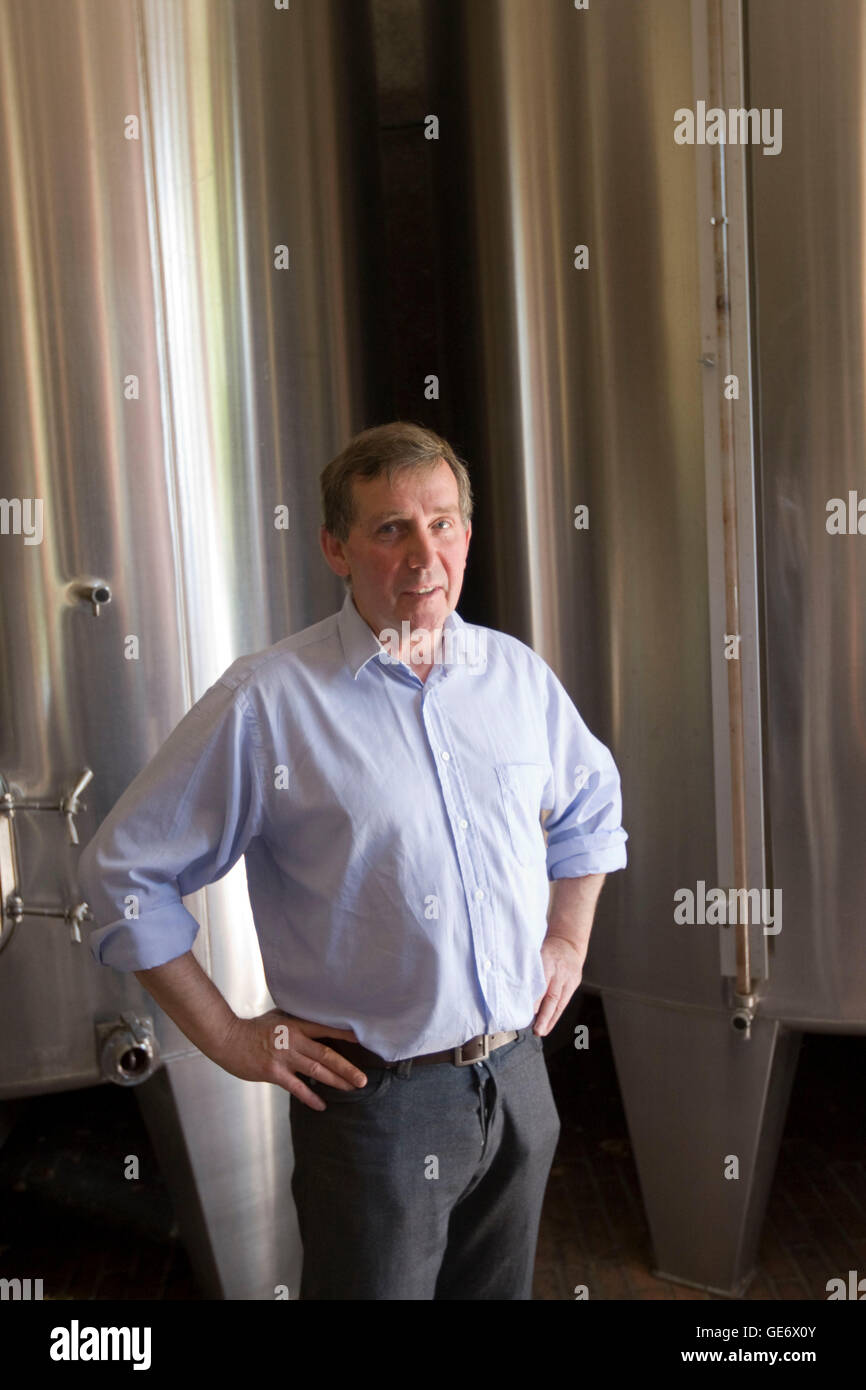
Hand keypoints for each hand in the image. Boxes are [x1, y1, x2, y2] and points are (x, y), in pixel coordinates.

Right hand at [216, 1009, 366, 1110]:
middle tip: (363, 1079)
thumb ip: (298, 1022)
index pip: (326, 1029)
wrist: (229, 1039)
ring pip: (316, 1071)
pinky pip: (297, 1088)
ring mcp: (284, 1057)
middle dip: (347, 1068)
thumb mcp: (279, 1018)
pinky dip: (311, 1097)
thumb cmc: (255, 1029)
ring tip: (352, 1089)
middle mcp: (293, 1040)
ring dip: (336, 1081)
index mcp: (296, 1024)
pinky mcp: (274, 1073)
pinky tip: (322, 1105)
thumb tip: (319, 1024)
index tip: (363, 1042)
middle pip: (326, 1055)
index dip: (345, 1035)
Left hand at [532, 935, 583, 1036]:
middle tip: (536, 1029)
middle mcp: (559, 971)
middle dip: (543, 1015)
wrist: (568, 942)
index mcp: (547, 960)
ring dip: (549, 1019)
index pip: (540, 982)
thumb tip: (511, 988)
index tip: (524, 1011)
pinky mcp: (573, 984)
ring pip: (559, 1002)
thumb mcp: (535, 952)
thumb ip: (526, 968)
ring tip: (540, 1031)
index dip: (534, 999)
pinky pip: (564, 1003)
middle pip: (551, 995)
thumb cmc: (547, 948)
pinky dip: (555, 1016)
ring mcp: (568, 978)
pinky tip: (548, 1026)